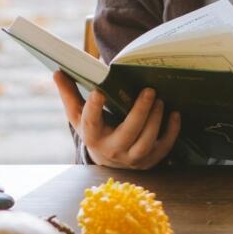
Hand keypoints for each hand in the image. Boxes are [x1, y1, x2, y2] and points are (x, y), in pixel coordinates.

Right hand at [53, 72, 180, 169]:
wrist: (107, 159)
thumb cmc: (94, 129)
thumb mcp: (78, 115)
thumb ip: (69, 93)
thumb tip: (57, 71)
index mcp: (92, 135)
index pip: (90, 122)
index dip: (94, 108)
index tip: (99, 91)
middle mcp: (111, 150)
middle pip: (127, 134)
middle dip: (139, 112)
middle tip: (149, 90)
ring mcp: (131, 158)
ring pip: (145, 143)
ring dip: (155, 121)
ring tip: (160, 99)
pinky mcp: (148, 161)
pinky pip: (163, 149)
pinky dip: (171, 132)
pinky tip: (175, 114)